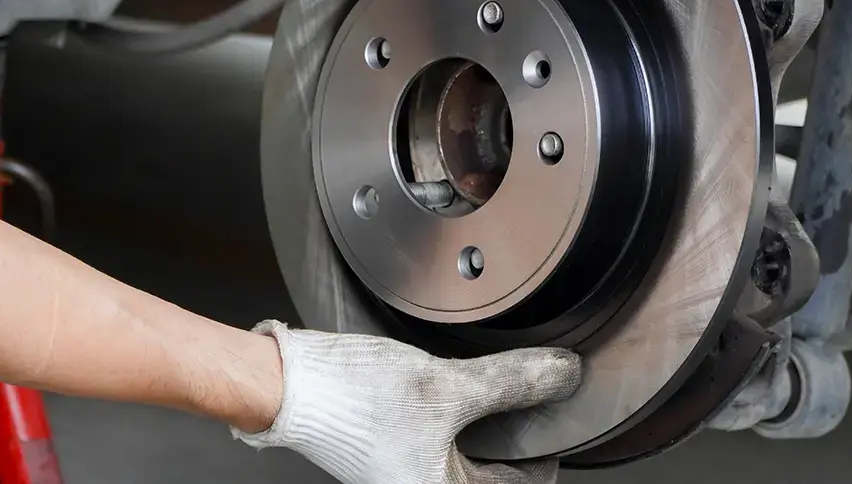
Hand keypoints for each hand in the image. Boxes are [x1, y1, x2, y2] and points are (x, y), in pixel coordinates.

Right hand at [232, 320, 579, 483]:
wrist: (289, 383)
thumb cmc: (353, 399)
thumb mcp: (448, 386)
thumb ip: (513, 384)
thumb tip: (563, 376)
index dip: (548, 451)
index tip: (558, 419)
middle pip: (492, 474)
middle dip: (515, 436)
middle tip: (530, 399)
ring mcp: (401, 475)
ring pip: (465, 454)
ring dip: (485, 424)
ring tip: (494, 387)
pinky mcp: (386, 452)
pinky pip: (437, 441)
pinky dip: (454, 418)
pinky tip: (453, 387)